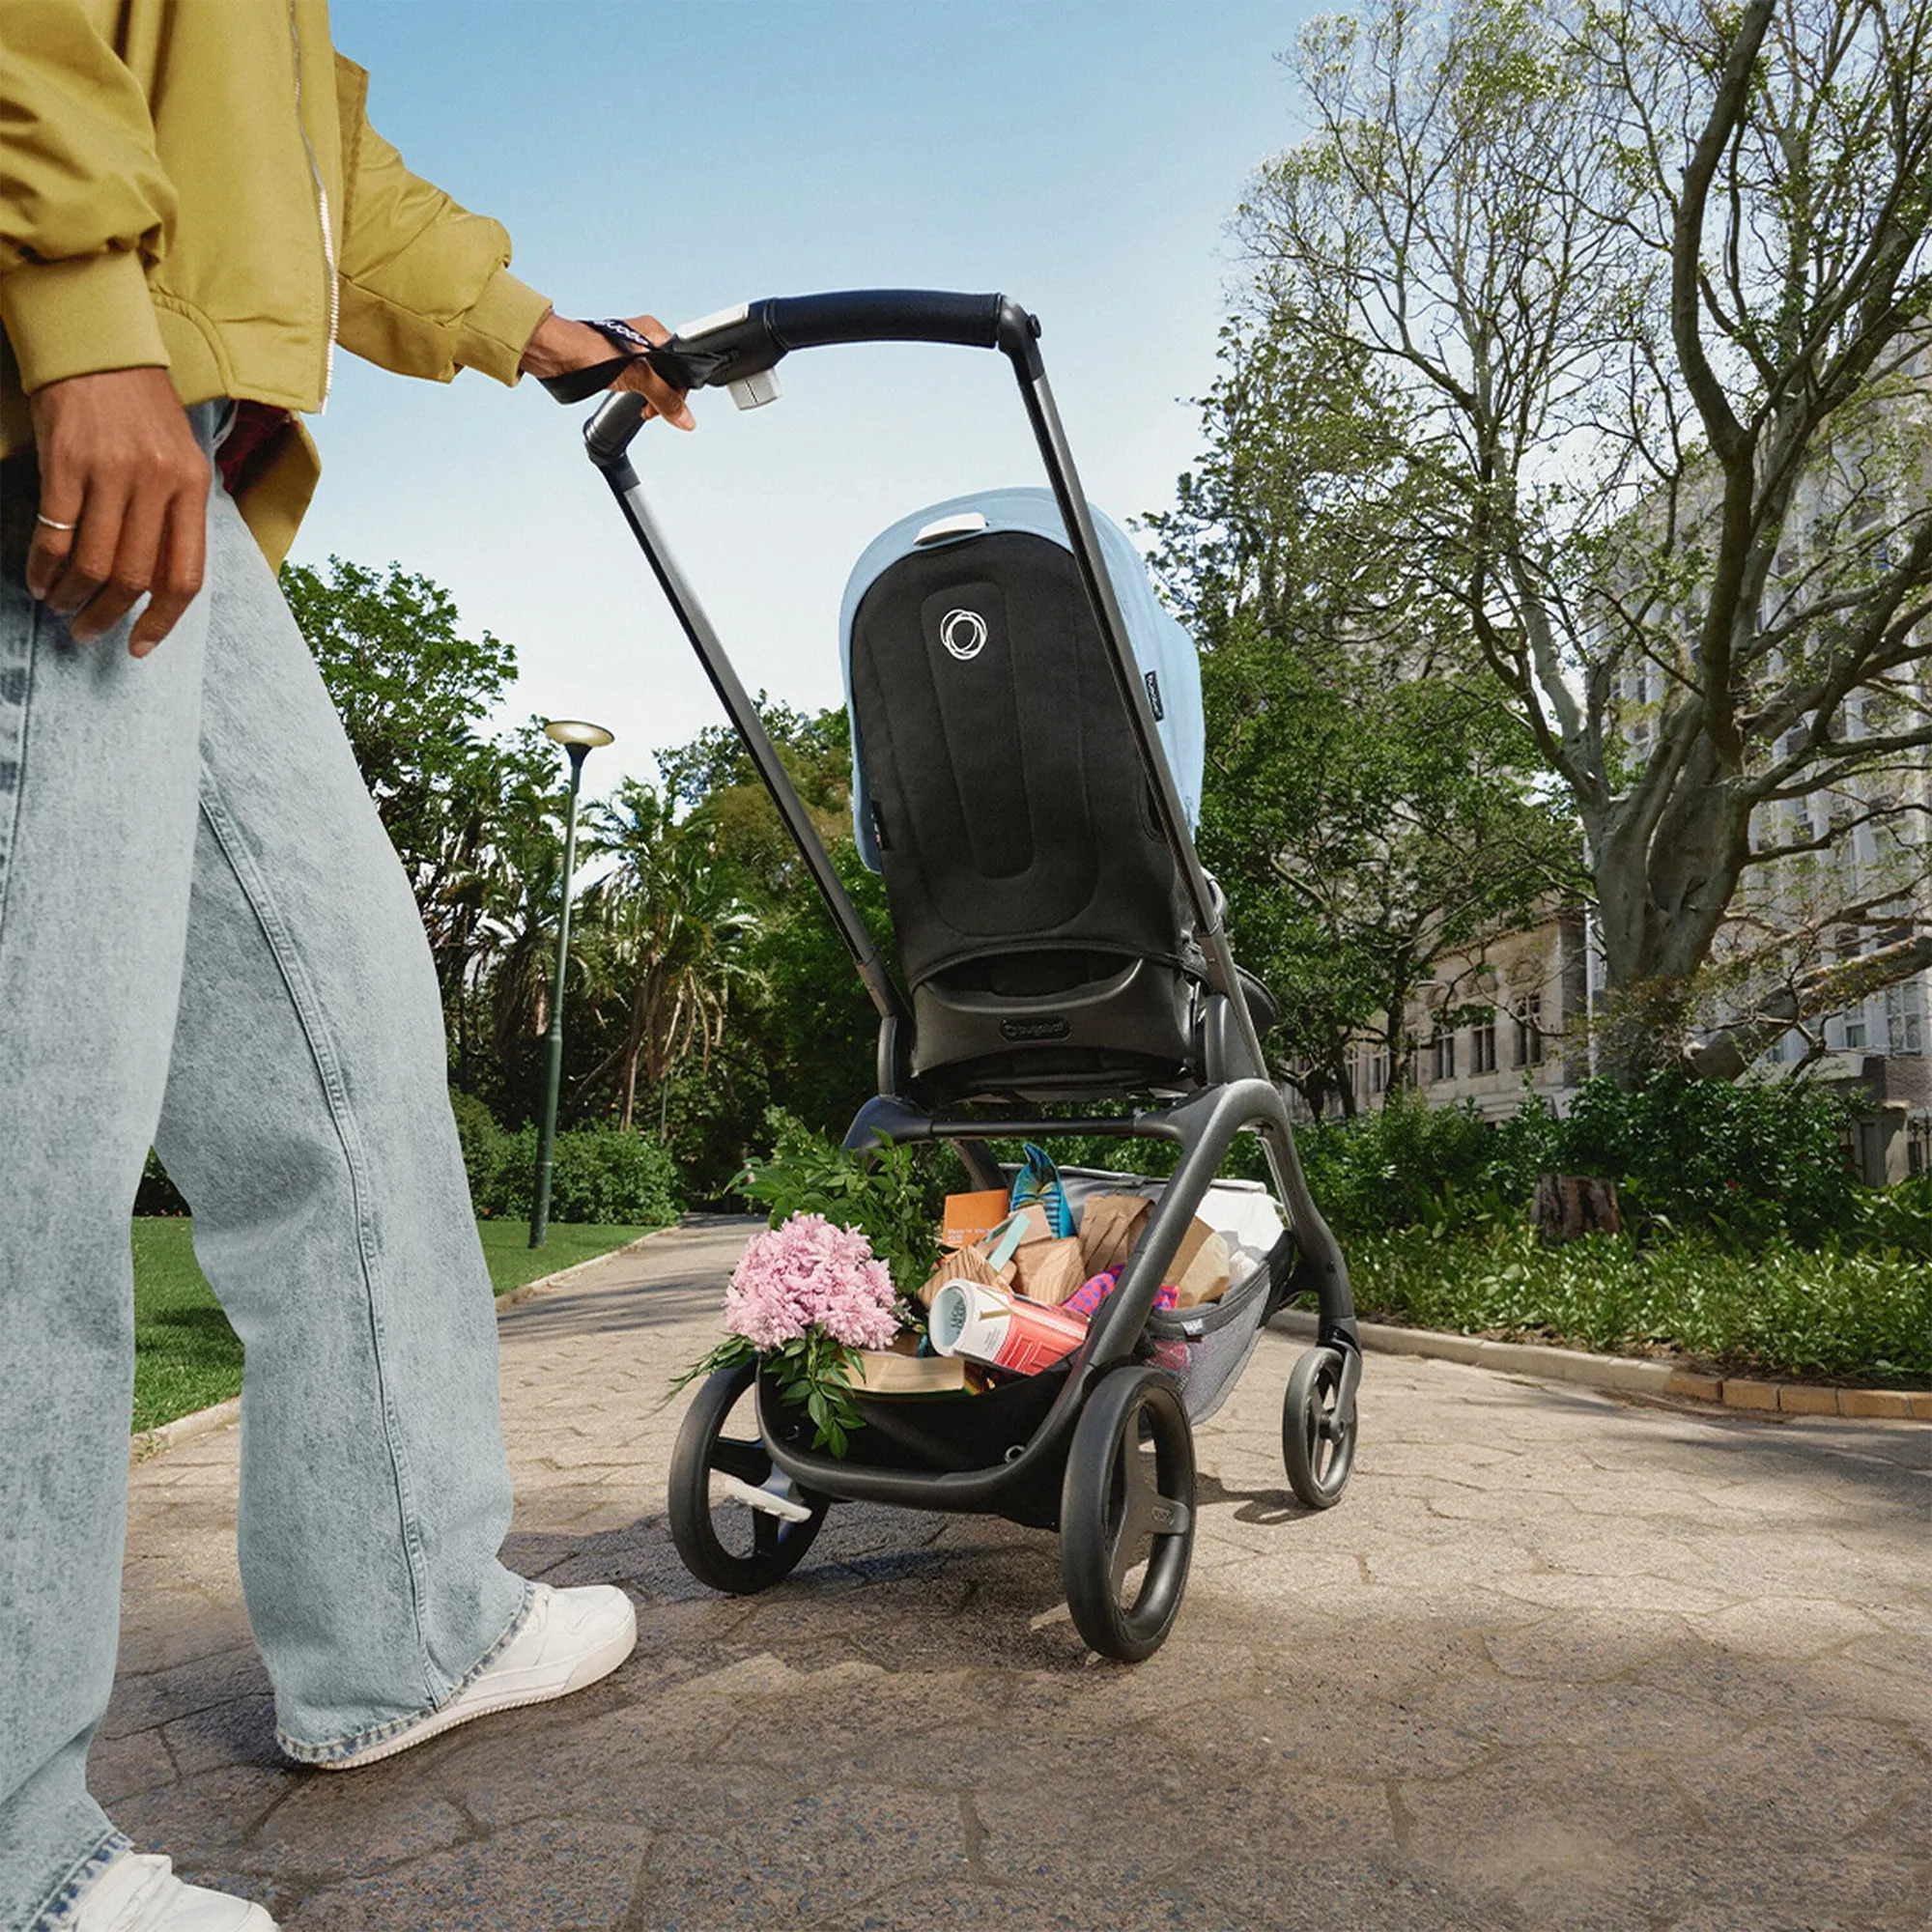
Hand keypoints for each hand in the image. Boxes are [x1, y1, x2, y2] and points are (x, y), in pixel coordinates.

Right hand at [26, 367, 210, 655]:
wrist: (99, 346)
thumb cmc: (141, 408)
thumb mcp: (179, 458)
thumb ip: (175, 515)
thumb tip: (158, 581)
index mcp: (192, 488)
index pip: (184, 575)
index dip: (162, 620)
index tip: (140, 645)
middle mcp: (157, 483)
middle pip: (135, 577)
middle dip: (108, 615)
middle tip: (87, 631)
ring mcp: (111, 473)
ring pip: (94, 561)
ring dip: (73, 595)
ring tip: (60, 606)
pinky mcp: (66, 462)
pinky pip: (56, 532)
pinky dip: (44, 565)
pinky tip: (38, 579)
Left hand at [518, 310, 694, 428]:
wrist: (551, 351)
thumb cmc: (587, 350)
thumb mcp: (635, 376)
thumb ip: (664, 398)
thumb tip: (686, 419)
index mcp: (654, 332)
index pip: (681, 365)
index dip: (678, 391)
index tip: (670, 410)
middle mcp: (644, 339)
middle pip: (668, 375)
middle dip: (663, 397)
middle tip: (650, 411)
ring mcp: (629, 351)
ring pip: (652, 380)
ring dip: (649, 397)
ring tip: (641, 406)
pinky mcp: (615, 362)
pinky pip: (636, 381)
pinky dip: (636, 393)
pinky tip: (628, 398)